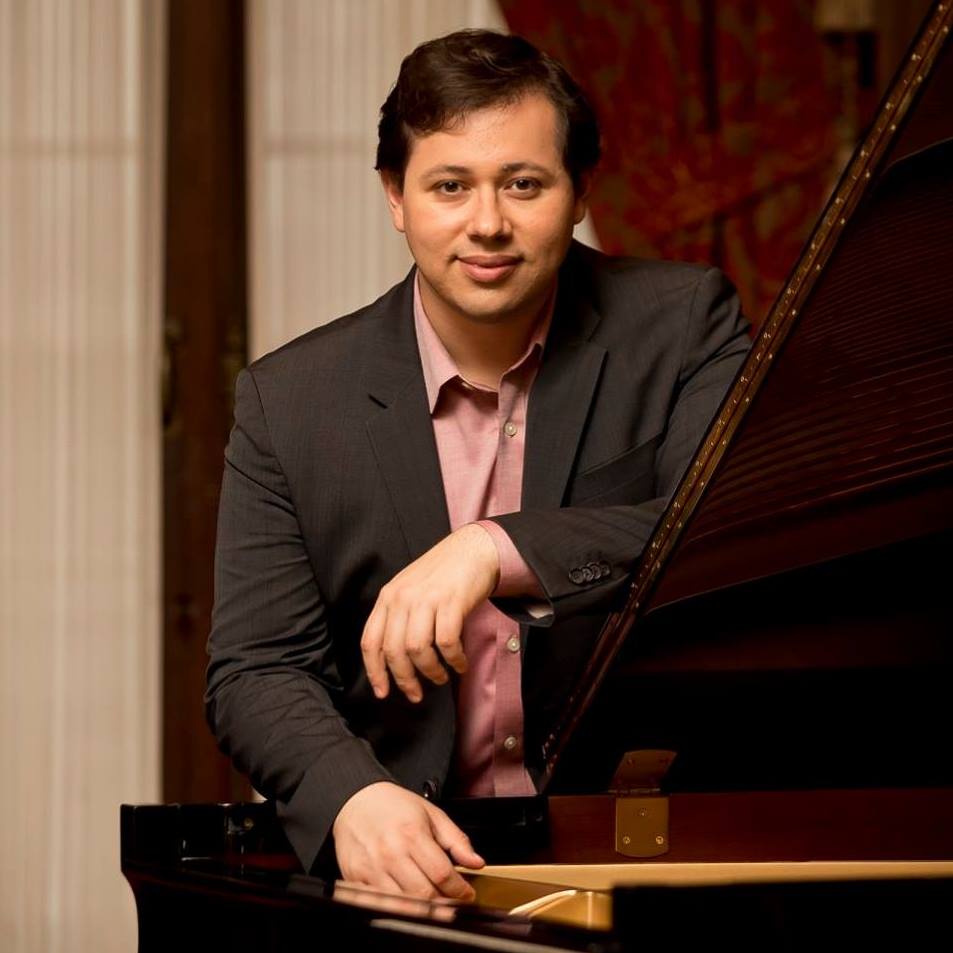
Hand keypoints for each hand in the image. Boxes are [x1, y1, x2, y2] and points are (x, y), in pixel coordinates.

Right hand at [332, 781, 484, 898]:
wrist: (356, 800)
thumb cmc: (394, 806)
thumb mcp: (432, 814)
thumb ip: (456, 840)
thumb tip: (476, 862)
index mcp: (412, 834)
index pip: (442, 874)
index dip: (459, 889)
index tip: (467, 893)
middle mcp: (391, 853)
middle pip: (424, 894)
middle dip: (444, 903)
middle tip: (452, 900)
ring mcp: (372, 868)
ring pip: (404, 904)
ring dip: (423, 909)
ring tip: (433, 902)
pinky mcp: (357, 879)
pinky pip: (380, 904)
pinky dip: (397, 908)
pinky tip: (407, 901)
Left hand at [361, 523, 498, 702]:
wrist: (473, 549)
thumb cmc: (443, 574)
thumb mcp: (410, 590)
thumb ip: (398, 617)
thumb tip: (395, 659)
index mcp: (388, 597)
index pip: (370, 641)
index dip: (374, 672)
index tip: (382, 692)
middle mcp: (402, 598)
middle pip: (393, 651)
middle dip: (404, 680)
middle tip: (416, 694)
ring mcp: (426, 599)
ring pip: (418, 650)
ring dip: (431, 671)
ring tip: (442, 677)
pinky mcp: (450, 602)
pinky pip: (447, 643)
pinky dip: (454, 660)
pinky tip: (460, 664)